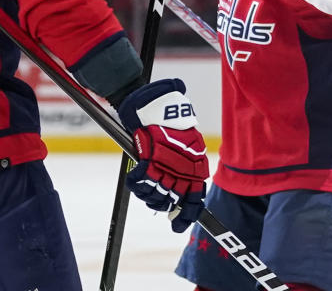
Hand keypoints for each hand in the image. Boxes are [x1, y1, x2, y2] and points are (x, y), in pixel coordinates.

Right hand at [118, 78, 208, 231]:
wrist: (157, 105)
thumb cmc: (174, 123)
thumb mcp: (191, 143)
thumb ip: (190, 162)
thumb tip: (188, 179)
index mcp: (196, 169)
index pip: (194, 201)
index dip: (186, 216)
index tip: (177, 227)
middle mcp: (182, 171)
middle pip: (171, 201)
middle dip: (161, 205)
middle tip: (157, 202)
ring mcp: (164, 166)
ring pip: (154, 194)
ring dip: (147, 195)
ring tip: (145, 188)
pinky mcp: (147, 160)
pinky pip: (138, 181)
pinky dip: (135, 182)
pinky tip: (135, 178)